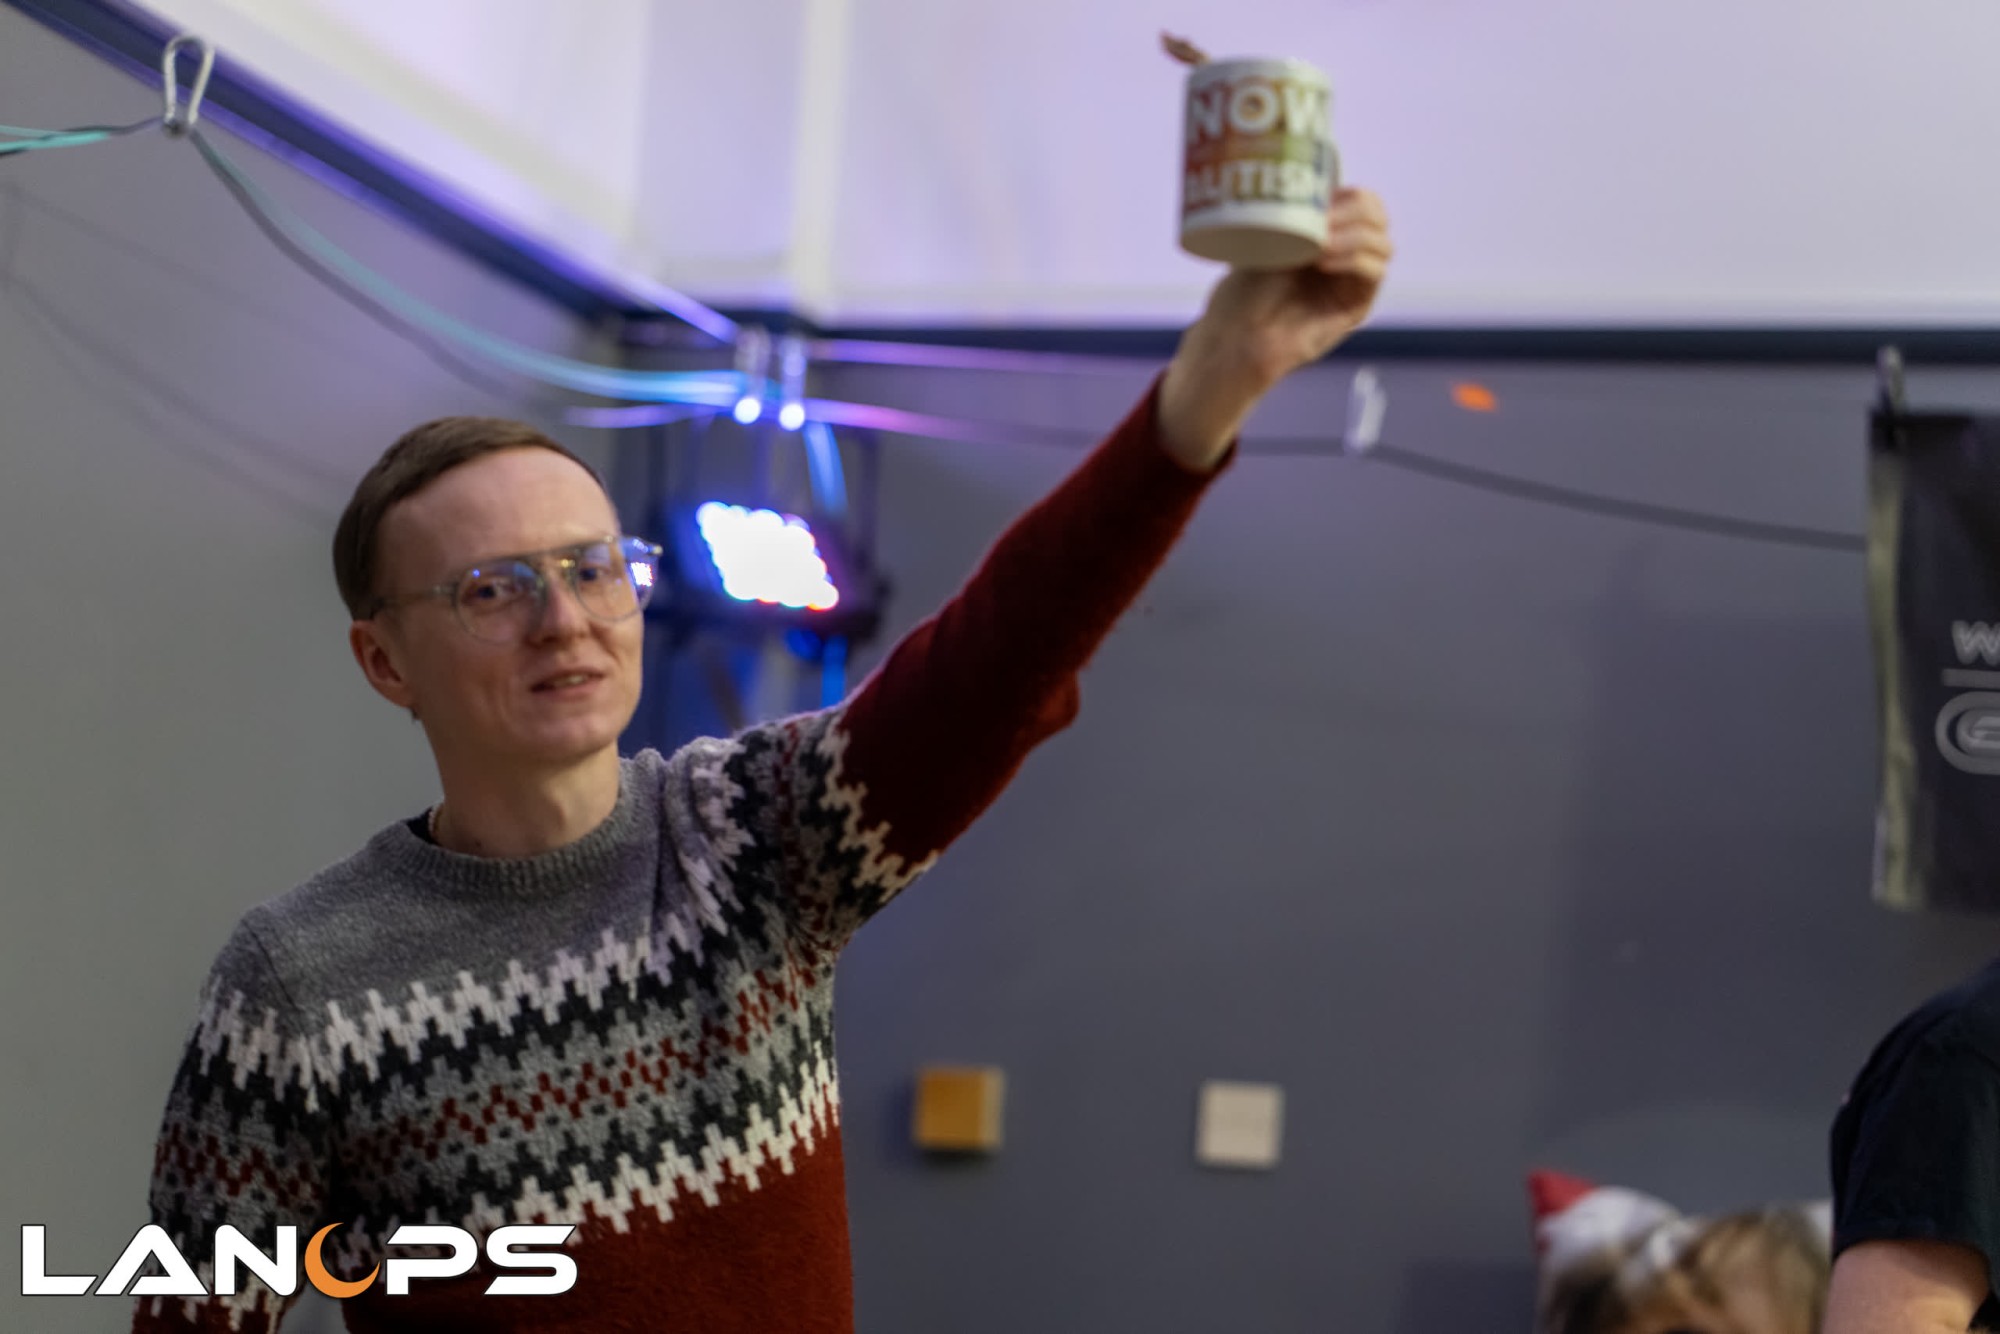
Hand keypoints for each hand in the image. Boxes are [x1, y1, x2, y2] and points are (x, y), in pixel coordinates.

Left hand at [1158, 187, 1392, 469]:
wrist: (1237, 331)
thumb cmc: (1244, 286)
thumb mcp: (1265, 231)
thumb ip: (1287, 201)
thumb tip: (1307, 153)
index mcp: (1331, 231)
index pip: (1365, 201)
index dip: (1353, 194)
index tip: (1325, 195)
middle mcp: (1347, 252)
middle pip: (1378, 216)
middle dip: (1357, 209)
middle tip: (1325, 217)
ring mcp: (1354, 279)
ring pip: (1382, 242)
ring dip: (1354, 235)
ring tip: (1320, 243)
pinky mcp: (1357, 305)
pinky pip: (1375, 272)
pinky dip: (1355, 259)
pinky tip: (1328, 260)